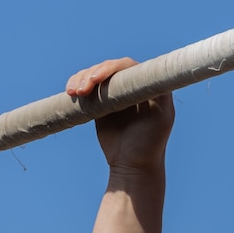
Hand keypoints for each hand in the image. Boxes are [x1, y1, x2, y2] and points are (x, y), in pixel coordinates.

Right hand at [66, 58, 174, 173]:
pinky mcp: (100, 102)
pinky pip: (86, 87)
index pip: (128, 67)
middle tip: (80, 91)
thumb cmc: (150, 143)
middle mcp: (131, 86)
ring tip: (73, 93)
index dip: (111, 68)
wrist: (131, 165)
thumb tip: (158, 73)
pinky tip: (70, 93)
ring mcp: (115, 93)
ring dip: (81, 79)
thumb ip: (162, 95)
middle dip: (92, 74)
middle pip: (109, 69)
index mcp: (148, 86)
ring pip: (95, 75)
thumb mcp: (162, 118)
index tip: (96, 79)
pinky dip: (76, 85)